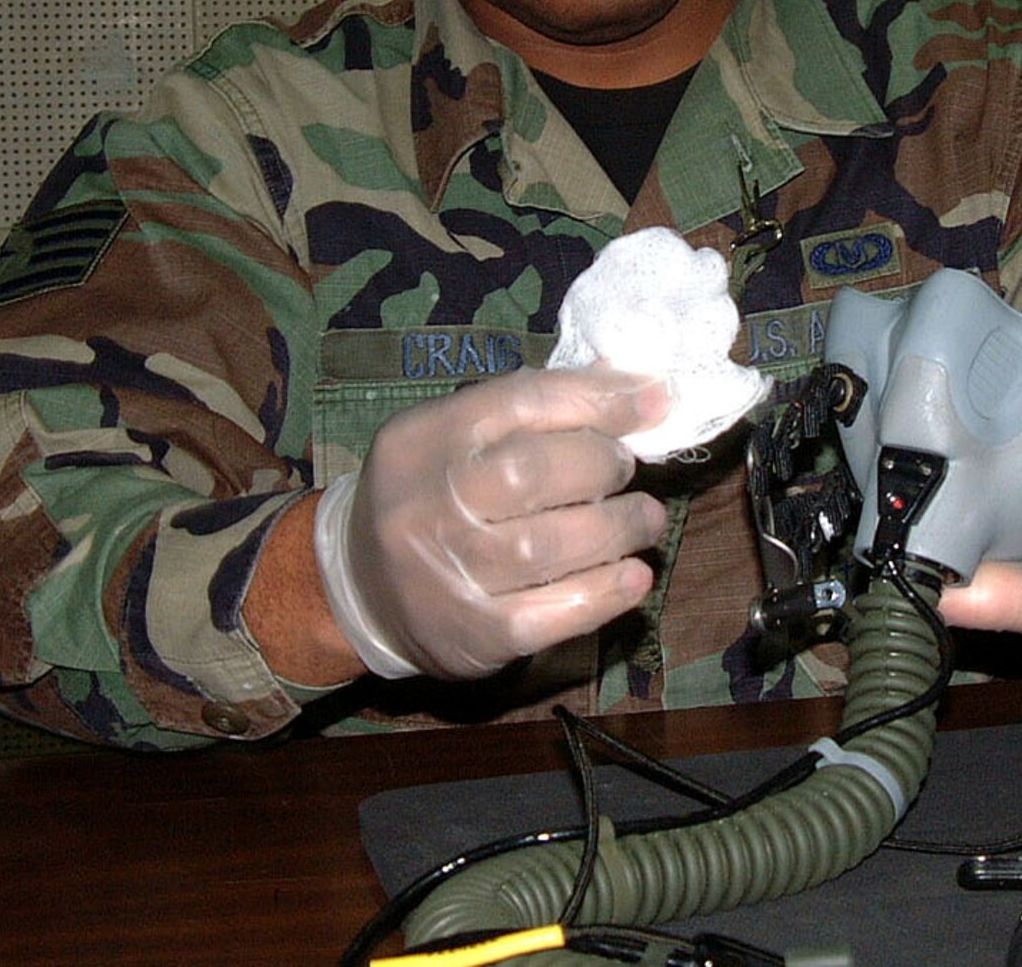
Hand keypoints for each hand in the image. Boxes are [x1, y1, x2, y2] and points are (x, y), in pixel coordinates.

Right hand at [313, 365, 673, 679]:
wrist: (363, 589)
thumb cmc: (437, 494)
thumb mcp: (463, 434)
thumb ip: (541, 407)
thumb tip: (639, 388)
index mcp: (426, 437)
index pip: (521, 400)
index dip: (600, 399)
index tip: (657, 401)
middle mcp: (426, 502)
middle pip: (532, 471)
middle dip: (603, 465)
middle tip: (627, 472)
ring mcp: (446, 573)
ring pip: (549, 546)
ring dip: (619, 528)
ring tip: (644, 520)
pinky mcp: (473, 634)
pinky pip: (552, 612)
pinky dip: (607, 592)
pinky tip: (632, 576)